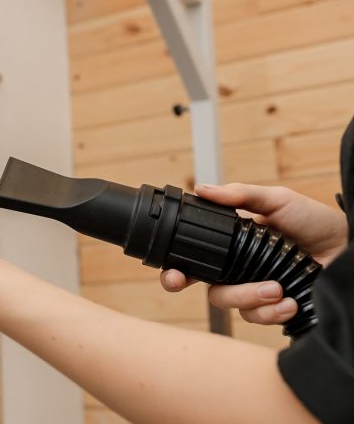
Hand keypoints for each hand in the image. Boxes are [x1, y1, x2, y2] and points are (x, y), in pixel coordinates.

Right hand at [161, 183, 348, 325]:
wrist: (350, 247)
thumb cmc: (316, 222)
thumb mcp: (277, 200)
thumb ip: (240, 195)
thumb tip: (201, 188)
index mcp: (235, 245)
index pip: (198, 258)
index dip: (177, 267)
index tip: (171, 274)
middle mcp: (242, 270)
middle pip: (208, 286)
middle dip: (196, 285)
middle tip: (187, 282)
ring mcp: (258, 291)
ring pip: (231, 304)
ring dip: (249, 298)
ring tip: (277, 289)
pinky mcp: (276, 310)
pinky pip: (258, 318)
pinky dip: (271, 312)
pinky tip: (289, 301)